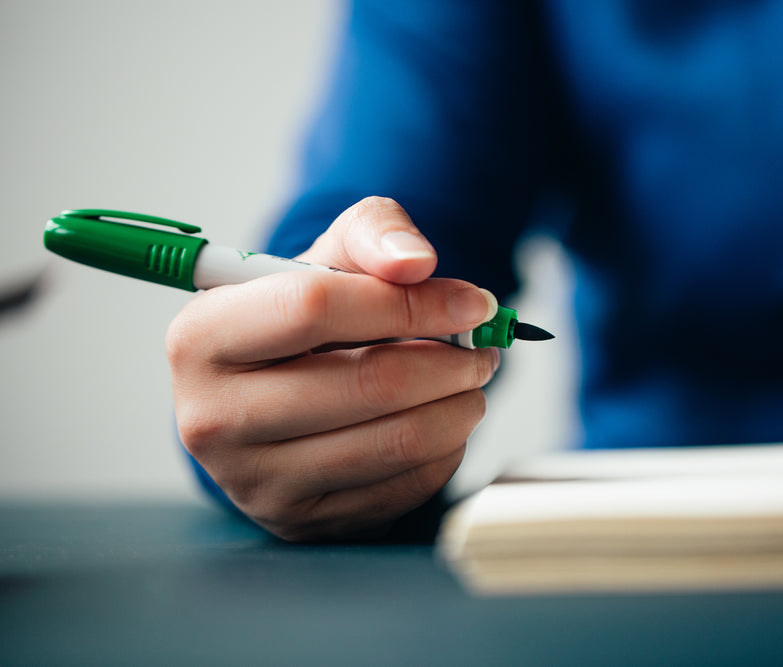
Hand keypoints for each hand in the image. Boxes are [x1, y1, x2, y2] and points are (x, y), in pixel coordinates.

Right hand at [166, 197, 499, 540]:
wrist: (274, 393)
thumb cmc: (302, 316)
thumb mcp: (328, 253)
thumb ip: (374, 232)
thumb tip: (416, 261)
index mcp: (201, 336)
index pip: (314, 307)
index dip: (410, 302)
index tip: (471, 304)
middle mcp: (212, 417)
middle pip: (369, 383)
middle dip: (451, 362)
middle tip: (483, 349)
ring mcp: (253, 481)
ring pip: (396, 442)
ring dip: (460, 406)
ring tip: (471, 381)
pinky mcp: (298, 522)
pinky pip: (402, 487)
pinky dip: (444, 450)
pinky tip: (441, 422)